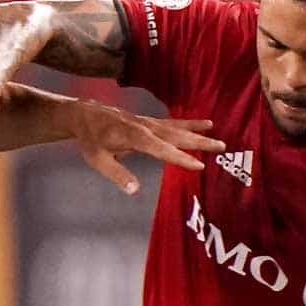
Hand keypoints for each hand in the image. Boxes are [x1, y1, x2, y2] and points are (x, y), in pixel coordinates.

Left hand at [67, 106, 216, 195]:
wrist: (84, 114)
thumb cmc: (90, 139)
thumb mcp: (98, 160)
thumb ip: (117, 175)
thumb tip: (135, 191)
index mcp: (134, 137)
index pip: (162, 150)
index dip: (180, 158)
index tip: (199, 165)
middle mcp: (145, 127)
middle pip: (176, 136)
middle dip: (199, 142)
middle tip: (220, 146)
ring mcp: (148, 122)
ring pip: (177, 128)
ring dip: (198, 131)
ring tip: (217, 135)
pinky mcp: (149, 121)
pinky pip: (172, 123)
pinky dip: (189, 123)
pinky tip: (203, 123)